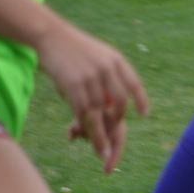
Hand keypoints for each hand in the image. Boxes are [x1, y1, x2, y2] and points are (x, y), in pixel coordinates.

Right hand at [37, 20, 148, 173]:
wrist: (49, 36)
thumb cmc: (72, 50)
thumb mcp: (97, 57)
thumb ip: (107, 79)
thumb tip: (106, 111)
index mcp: (117, 61)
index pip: (134, 84)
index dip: (140, 100)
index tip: (144, 114)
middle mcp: (108, 70)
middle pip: (120, 106)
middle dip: (117, 129)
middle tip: (115, 148)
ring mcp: (91, 78)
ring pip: (100, 114)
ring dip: (101, 137)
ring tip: (104, 156)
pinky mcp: (74, 86)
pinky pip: (84, 113)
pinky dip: (87, 130)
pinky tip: (86, 141)